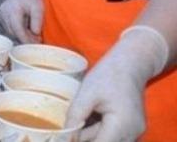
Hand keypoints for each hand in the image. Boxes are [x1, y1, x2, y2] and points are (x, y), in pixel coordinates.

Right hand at [0, 0, 43, 42]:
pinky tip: (26, 28)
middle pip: (13, 32)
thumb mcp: (38, 7)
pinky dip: (17, 31)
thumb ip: (37, 21)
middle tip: (37, 40)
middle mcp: (3, 13)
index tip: (35, 45)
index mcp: (12, 10)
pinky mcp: (1, 16)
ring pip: (11, 32)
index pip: (18, 30)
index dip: (26, 40)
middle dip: (25, 38)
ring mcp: (1, 14)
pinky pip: (9, 28)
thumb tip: (35, 34)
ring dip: (21, 35)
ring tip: (33, 33)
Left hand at [66, 26, 167, 140]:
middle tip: (73, 120)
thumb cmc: (107, 76)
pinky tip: (93, 115)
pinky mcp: (132, 129)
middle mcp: (133, 133)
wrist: (129, 65)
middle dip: (84, 136)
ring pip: (107, 140)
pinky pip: (113, 136)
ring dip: (92, 133)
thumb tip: (64, 135)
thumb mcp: (86, 93)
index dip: (79, 140)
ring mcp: (135, 132)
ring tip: (86, 112)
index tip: (66, 135)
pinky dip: (100, 130)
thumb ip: (75, 116)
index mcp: (122, 125)